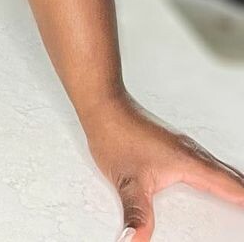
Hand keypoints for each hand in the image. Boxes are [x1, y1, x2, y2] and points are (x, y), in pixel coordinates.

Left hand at [82, 89, 243, 238]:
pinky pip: (206, 161)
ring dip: (233, 182)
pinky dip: (218, 173)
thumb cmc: (114, 134)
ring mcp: (181, 145)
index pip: (226, 184)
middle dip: (242, 190)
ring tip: (241, 195)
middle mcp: (189, 151)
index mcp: (186, 162)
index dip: (242, 197)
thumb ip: (137, 214)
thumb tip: (136, 239)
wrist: (102, 104)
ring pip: (217, 166)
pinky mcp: (173, 143)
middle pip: (228, 175)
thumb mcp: (127, 182)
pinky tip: (215, 179)